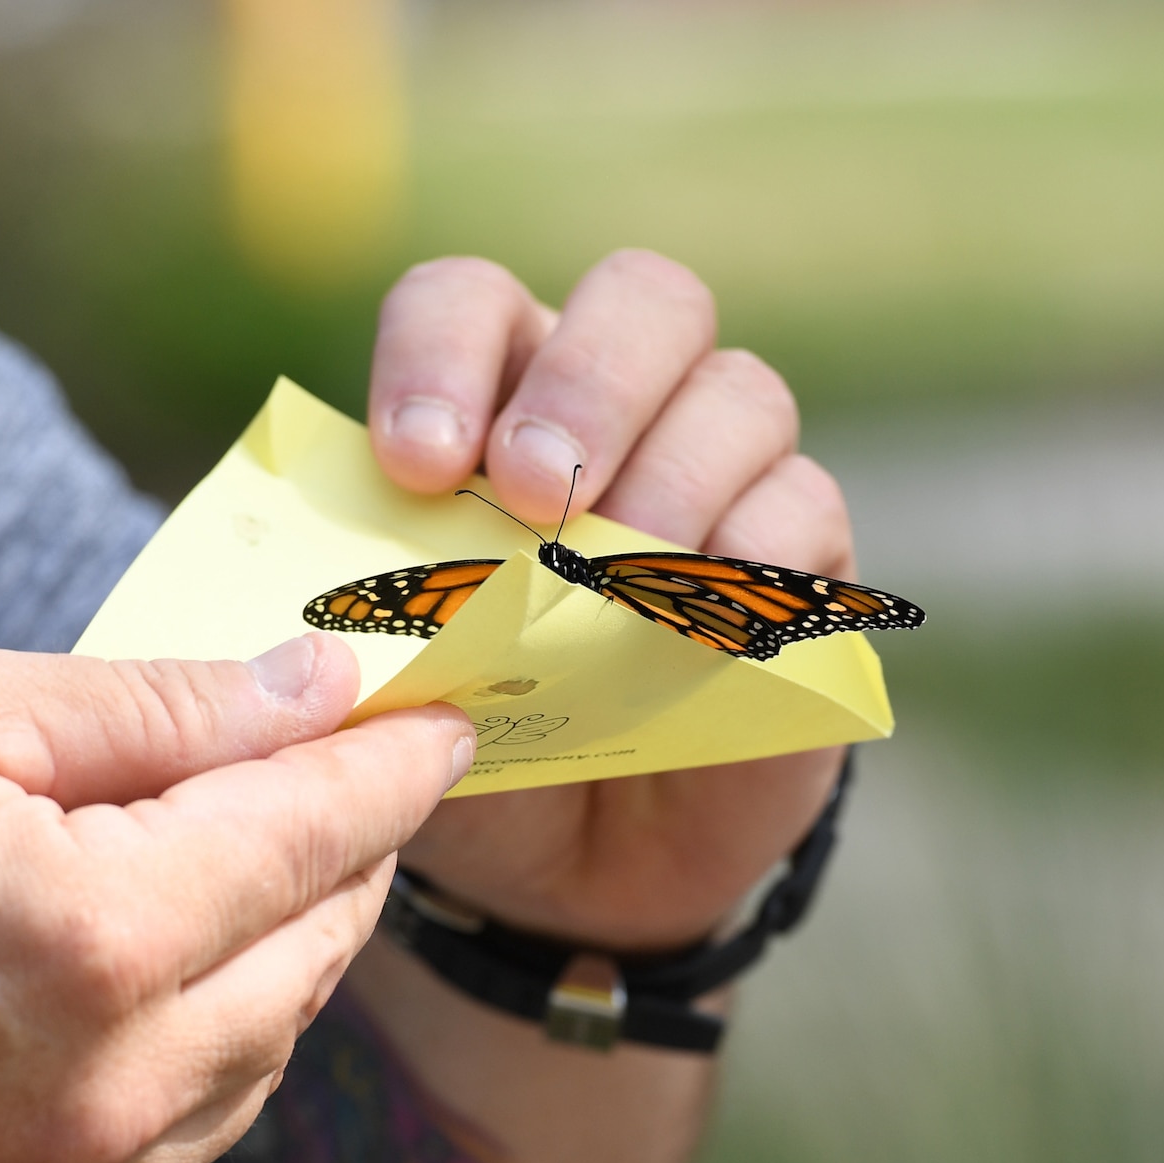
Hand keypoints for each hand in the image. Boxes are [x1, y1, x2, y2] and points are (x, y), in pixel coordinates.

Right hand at [0, 638, 469, 1162]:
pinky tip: (146, 993)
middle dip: (344, 849)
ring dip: (276, 951)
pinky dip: (203, 1050)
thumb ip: (145, 708)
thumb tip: (306, 689)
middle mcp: (120, 1088)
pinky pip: (191, 1136)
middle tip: (341, 777)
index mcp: (96, 935)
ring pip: (266, 1049)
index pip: (318, 832)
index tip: (438, 720)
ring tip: (239, 869)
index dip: (391, 763)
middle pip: (317, 945)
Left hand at [365, 251, 849, 948]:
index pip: (467, 304)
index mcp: (489, 399)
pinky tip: (696, 623)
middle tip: (535, 495)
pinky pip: (806, 509)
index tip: (417, 464)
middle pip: (643, 299)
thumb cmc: (458, 731)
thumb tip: (357, 611)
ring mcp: (722, 470)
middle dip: (587, 386)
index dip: (442, 356)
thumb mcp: (395, 677)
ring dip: (673, 479)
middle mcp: (615, 405)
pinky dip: (754, 557)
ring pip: (739, 393)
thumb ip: (383, 615)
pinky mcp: (799, 560)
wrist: (555, 861)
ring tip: (615, 583)